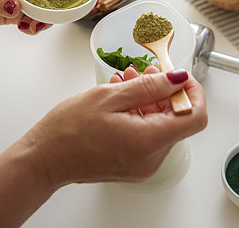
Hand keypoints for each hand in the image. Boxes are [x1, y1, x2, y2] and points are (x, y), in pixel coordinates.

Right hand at [26, 69, 206, 185]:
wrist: (43, 159)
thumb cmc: (67, 131)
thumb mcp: (110, 96)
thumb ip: (150, 86)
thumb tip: (178, 78)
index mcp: (149, 141)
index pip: (195, 116)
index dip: (192, 92)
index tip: (179, 77)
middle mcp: (151, 158)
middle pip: (177, 119)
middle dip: (163, 92)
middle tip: (142, 73)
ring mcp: (143, 164)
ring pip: (161, 125)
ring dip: (148, 100)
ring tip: (125, 82)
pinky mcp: (133, 165)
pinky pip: (147, 135)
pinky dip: (139, 114)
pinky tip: (120, 100)